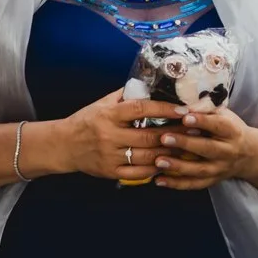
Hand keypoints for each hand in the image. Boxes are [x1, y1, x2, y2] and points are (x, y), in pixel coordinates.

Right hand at [46, 87, 186, 182]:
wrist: (62, 144)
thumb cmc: (85, 121)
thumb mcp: (100, 104)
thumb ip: (123, 97)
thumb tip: (148, 85)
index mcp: (107, 115)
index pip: (139, 109)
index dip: (163, 109)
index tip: (182, 110)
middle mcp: (108, 135)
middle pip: (148, 136)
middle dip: (175, 134)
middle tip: (195, 132)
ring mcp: (109, 154)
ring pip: (147, 156)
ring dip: (169, 153)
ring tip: (186, 149)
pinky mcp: (110, 171)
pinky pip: (139, 172)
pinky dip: (155, 169)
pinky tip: (166, 164)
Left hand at [150, 105, 257, 189]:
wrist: (249, 154)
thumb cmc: (228, 127)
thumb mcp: (221, 113)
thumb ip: (204, 108)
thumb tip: (181, 103)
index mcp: (231, 131)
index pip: (218, 125)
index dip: (203, 122)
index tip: (185, 117)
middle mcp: (228, 151)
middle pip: (208, 149)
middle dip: (186, 144)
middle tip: (164, 138)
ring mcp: (220, 168)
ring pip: (200, 170)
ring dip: (178, 166)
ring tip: (158, 161)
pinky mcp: (213, 180)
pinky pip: (194, 184)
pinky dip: (176, 184)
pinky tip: (159, 180)